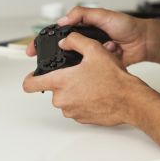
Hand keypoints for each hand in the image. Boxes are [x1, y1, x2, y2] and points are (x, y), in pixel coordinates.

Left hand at [22, 32, 148, 125]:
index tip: (32, 76)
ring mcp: (72, 111)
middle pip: (53, 89)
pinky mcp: (82, 119)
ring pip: (66, 98)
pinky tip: (97, 93)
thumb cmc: (114, 79)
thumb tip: (65, 41)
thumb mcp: (94, 50)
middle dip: (64, 81)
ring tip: (92, 82)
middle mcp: (62, 99)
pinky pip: (77, 107)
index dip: (29, 78)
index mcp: (60, 82)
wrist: (130, 100)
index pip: (30, 84)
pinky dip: (83, 100)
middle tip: (81, 73)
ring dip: (74, 91)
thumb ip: (75, 41)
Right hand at [26, 6, 151, 66]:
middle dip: (61, 57)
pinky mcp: (99, 67)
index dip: (42, 43)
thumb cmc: (126, 25)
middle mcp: (84, 42)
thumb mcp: (102, 14)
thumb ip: (81, 14)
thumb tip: (62, 21)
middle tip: (59, 61)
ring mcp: (91, 55)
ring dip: (84, 60)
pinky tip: (107, 57)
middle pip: (64, 51)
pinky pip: (90, 70)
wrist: (144, 42)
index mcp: (82, 28)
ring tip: (97, 53)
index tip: (31, 51)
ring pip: (77, 63)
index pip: (57, 34)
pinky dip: (96, 66)